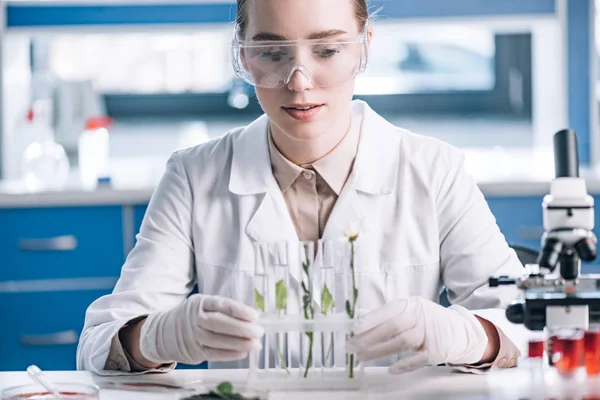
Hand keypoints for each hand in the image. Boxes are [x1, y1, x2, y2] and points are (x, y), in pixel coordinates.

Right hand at [139, 294, 263, 364]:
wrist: (164, 332)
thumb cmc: (194, 316)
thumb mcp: (205, 305)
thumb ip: (225, 310)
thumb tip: (253, 319)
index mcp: (200, 303)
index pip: (221, 305)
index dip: (239, 310)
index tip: (254, 316)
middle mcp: (195, 318)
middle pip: (220, 323)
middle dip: (242, 328)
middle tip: (259, 332)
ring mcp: (193, 335)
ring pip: (218, 340)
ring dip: (239, 343)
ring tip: (255, 344)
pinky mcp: (194, 351)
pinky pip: (214, 353)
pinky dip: (230, 354)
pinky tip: (243, 352)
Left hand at [347, 296, 487, 372]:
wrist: (461, 331)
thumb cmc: (429, 321)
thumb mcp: (414, 311)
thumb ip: (393, 316)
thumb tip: (363, 328)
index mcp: (412, 305)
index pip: (389, 310)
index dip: (371, 319)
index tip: (355, 328)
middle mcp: (420, 317)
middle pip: (392, 327)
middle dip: (369, 338)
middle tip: (352, 346)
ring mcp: (429, 334)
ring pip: (401, 342)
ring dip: (379, 351)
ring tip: (363, 357)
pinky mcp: (436, 351)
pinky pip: (417, 359)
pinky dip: (403, 364)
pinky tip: (390, 369)